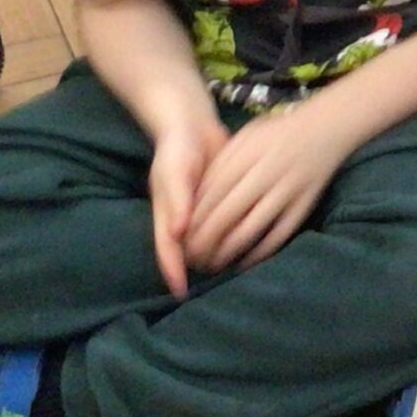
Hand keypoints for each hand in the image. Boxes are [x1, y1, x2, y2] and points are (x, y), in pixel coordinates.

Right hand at [146, 109, 228, 296]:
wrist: (193, 123)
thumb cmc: (178, 147)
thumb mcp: (174, 170)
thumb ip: (177, 199)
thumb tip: (179, 232)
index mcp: (167, 215)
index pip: (167, 251)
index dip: (173, 272)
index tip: (181, 293)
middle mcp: (182, 218)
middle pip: (187, 251)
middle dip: (196, 267)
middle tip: (215, 281)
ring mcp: (200, 211)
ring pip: (207, 240)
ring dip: (216, 254)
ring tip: (232, 269)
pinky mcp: (219, 201)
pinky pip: (224, 224)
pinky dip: (231, 234)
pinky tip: (249, 242)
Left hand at [180, 98, 351, 275]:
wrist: (327, 127)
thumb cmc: (279, 132)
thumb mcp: (248, 135)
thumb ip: (224, 161)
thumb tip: (197, 195)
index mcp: (248, 153)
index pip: (213, 191)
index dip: (194, 217)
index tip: (181, 235)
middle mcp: (267, 173)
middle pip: (227, 213)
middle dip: (205, 240)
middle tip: (190, 257)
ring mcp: (287, 191)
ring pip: (250, 229)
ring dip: (227, 251)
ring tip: (212, 265)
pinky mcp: (304, 206)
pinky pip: (278, 235)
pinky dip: (259, 253)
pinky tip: (243, 262)